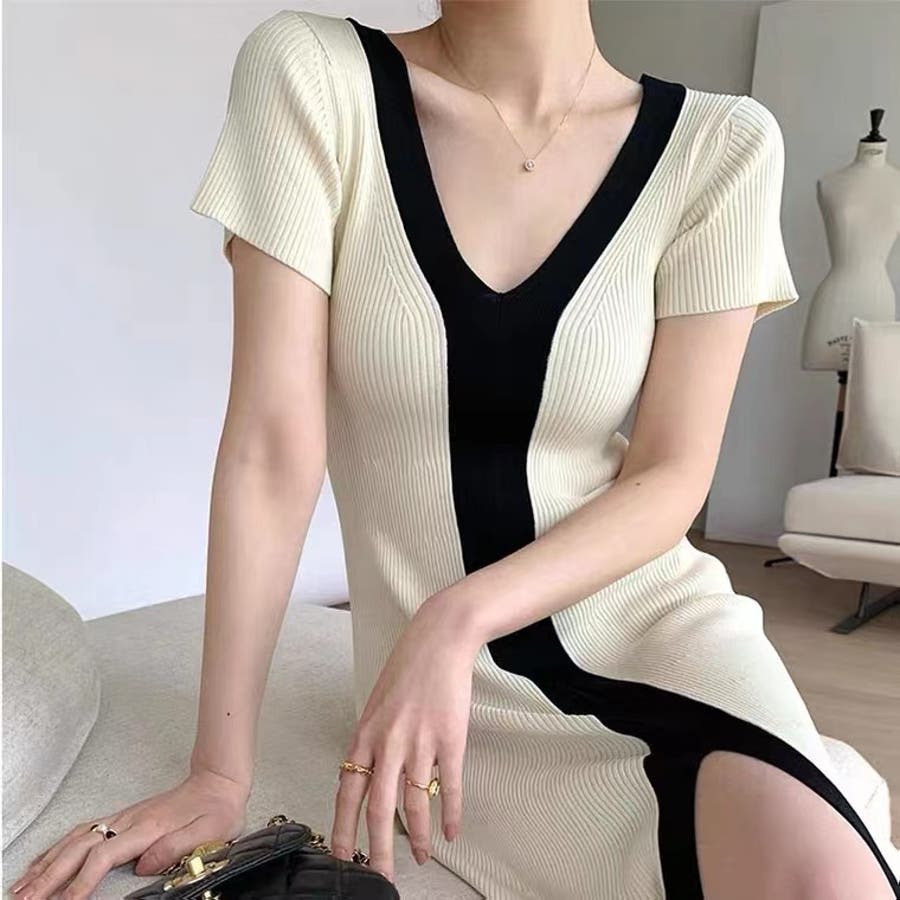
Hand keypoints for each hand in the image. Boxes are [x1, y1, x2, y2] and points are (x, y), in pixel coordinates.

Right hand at [8, 768, 249, 899]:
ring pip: (76, 839)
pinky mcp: (123, 818)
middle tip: (25, 899)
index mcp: (148, 828)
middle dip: (49, 876)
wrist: (219, 781)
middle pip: (79, 848)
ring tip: (24, 885)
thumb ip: (175, 849)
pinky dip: (58, 847)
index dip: (81, 882)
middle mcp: (130, 821)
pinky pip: (82, 832)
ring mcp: (124, 817)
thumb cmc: (217, 809)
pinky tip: (47, 858)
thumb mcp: (209, 833)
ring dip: (47, 863)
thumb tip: (144, 866)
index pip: (104, 857)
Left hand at [329, 593, 479, 881]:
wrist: (440, 639)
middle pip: (378, 809)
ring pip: (414, 804)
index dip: (343, 828)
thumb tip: (370, 774)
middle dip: (377, 850)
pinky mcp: (450, 740)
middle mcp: (388, 743)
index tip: (341, 855)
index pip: (348, 792)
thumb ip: (373, 740)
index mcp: (365, 735)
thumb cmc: (408, 667)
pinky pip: (449, 786)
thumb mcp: (377, 703)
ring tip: (422, 858)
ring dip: (419, 837)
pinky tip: (452, 831)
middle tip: (379, 875)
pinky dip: (451, 814)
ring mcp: (420, 743)